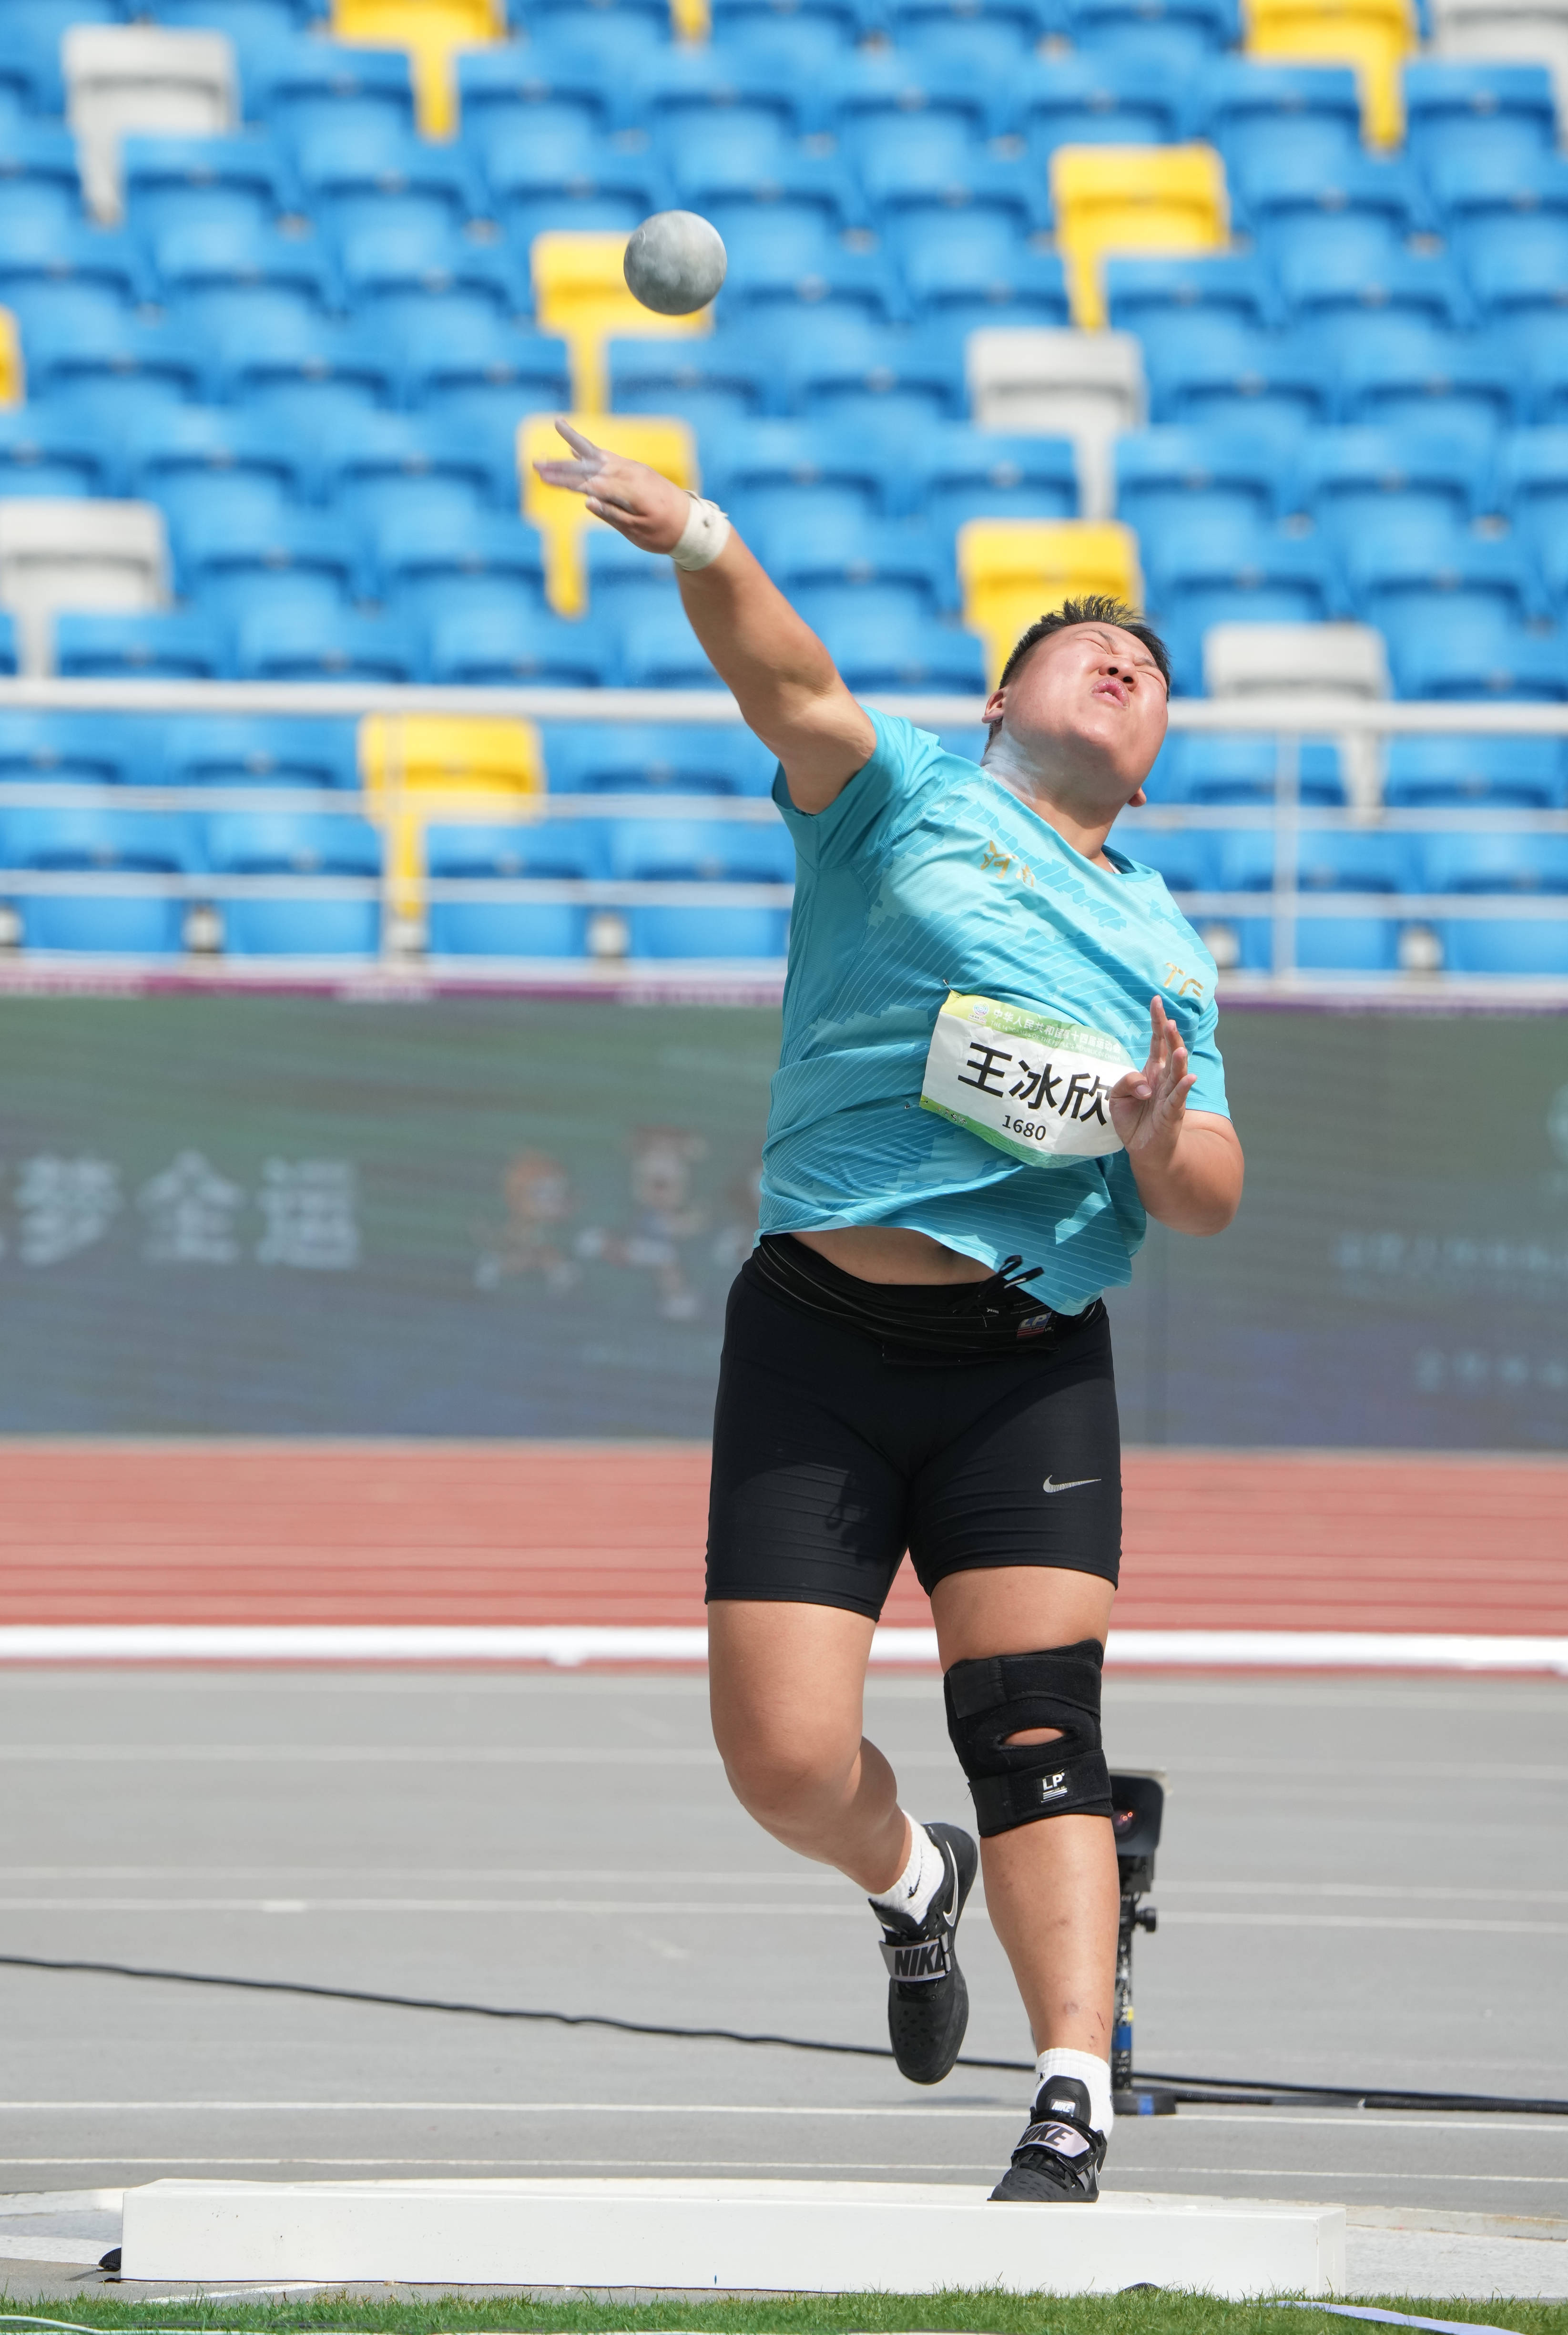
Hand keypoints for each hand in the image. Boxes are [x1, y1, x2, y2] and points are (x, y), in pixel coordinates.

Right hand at [532, 420, 691, 554]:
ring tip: (557, 425)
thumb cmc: (664, 533)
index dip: (563, 481)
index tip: (542, 477)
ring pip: (596, 455)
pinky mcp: (633, 469)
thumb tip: (587, 500)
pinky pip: (607, 457)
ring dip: (573, 445)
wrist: (691, 524)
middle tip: (535, 462)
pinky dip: (590, 451)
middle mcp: (627, 473)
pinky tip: (574, 447)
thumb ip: (613, 515)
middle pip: (587, 467)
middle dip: (559, 464)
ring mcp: (631, 468)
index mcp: (627, 490)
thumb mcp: (638, 532)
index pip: (587, 484)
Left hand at [1108, 996, 1196, 1162]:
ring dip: (1178, 1060)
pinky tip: (1189, 1077)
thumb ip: (1125, 1082)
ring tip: (1179, 1048)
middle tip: (1168, 1019)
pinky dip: (1184, 1088)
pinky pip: (1178, 1098)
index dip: (1156, 1021)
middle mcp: (1164, 1079)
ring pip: (1176, 1073)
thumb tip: (1145, 1084)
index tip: (1156, 1000)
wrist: (1144, 1149)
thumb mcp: (1117, 1097)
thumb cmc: (1133, 1119)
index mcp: (1152, 1070)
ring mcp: (1170, 1094)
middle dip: (1170, 1036)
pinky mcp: (1172, 1113)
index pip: (1156, 1041)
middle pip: (1169, 1052)